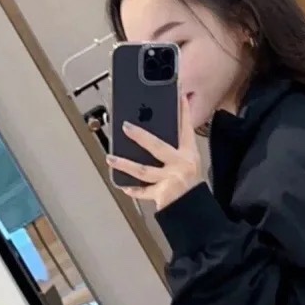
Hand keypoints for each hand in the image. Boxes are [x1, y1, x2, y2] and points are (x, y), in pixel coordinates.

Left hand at [108, 91, 203, 211]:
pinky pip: (144, 191)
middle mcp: (181, 165)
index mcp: (189, 154)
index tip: (179, 96)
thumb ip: (176, 145)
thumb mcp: (188, 162)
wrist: (194, 209)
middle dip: (140, 136)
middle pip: (157, 146)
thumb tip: (155, 129)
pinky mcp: (163, 194)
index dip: (183, 112)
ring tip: (111, 158)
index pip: (186, 128)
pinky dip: (133, 189)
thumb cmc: (189, 184)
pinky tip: (123, 185)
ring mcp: (171, 180)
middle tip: (125, 126)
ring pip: (143, 170)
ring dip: (125, 164)